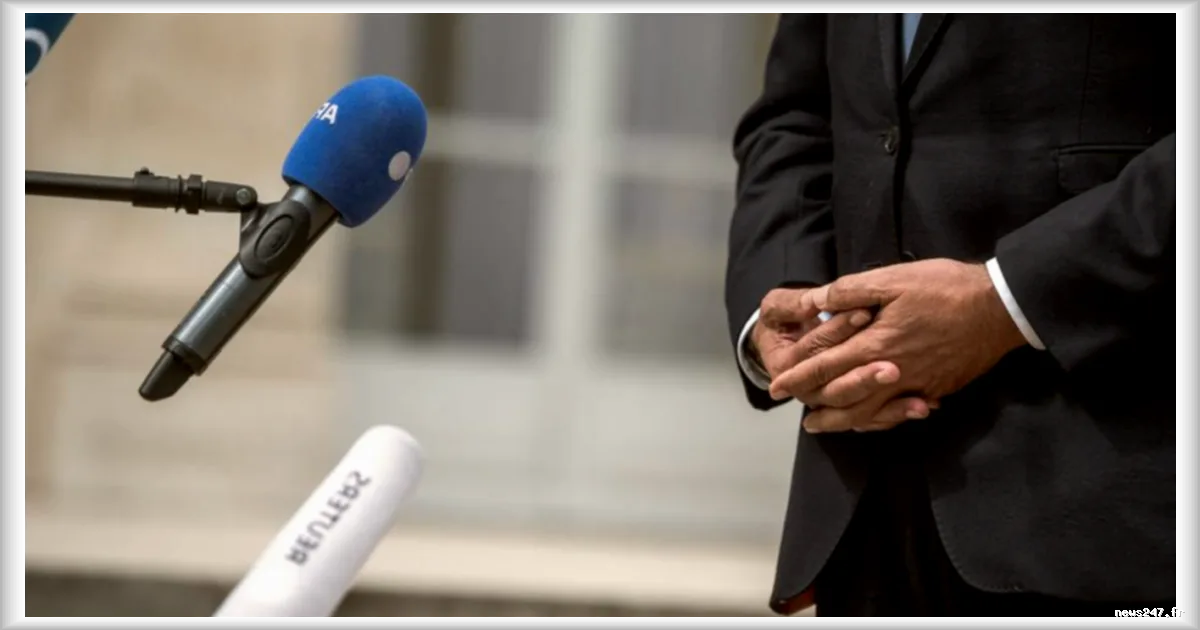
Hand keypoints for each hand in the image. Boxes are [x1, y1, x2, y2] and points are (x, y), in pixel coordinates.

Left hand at [770, 259, 1027, 432]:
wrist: (1000, 308)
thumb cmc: (945, 288)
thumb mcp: (894, 279)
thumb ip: (850, 292)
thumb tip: (814, 302)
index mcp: (875, 343)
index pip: (825, 367)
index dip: (798, 377)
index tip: (777, 387)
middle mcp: (891, 372)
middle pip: (842, 399)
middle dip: (814, 405)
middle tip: (794, 409)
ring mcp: (916, 385)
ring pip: (870, 413)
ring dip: (842, 421)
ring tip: (822, 425)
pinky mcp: (936, 388)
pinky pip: (898, 412)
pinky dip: (878, 420)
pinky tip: (871, 419)